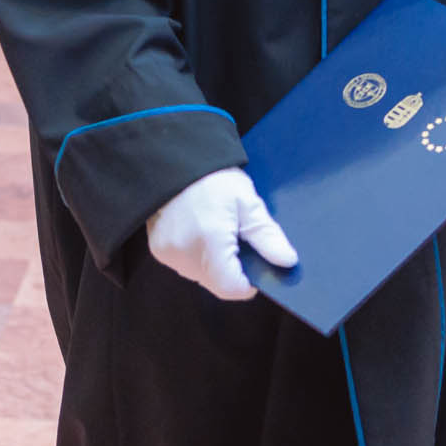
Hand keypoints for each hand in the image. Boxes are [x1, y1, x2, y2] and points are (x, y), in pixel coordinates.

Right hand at [145, 168, 297, 301]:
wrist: (173, 156)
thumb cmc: (211, 176)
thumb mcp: (247, 201)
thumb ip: (267, 235)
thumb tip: (286, 261)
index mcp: (210, 242)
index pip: (232, 288)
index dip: (248, 282)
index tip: (255, 265)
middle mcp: (185, 254)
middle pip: (216, 283)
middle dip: (231, 269)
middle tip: (236, 238)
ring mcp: (168, 253)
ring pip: (200, 275)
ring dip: (212, 263)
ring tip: (216, 230)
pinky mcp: (158, 249)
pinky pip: (184, 264)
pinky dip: (195, 254)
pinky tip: (199, 230)